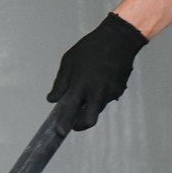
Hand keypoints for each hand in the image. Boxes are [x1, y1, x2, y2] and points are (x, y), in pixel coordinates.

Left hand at [48, 13, 148, 130]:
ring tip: (87, 87)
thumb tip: (52, 99)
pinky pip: (106, 98)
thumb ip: (60, 83)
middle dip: (81, 125)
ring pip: (97, 108)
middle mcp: (96, 92)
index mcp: (81, 84)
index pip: (70, 110)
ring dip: (90, 106)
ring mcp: (109, 92)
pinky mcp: (119, 90)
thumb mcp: (69, 61)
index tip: (60, 132)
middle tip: (74, 123)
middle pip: (89, 120)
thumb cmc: (90, 48)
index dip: (64, 124)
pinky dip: (100, 96)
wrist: (119, 39)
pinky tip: (99, 81)